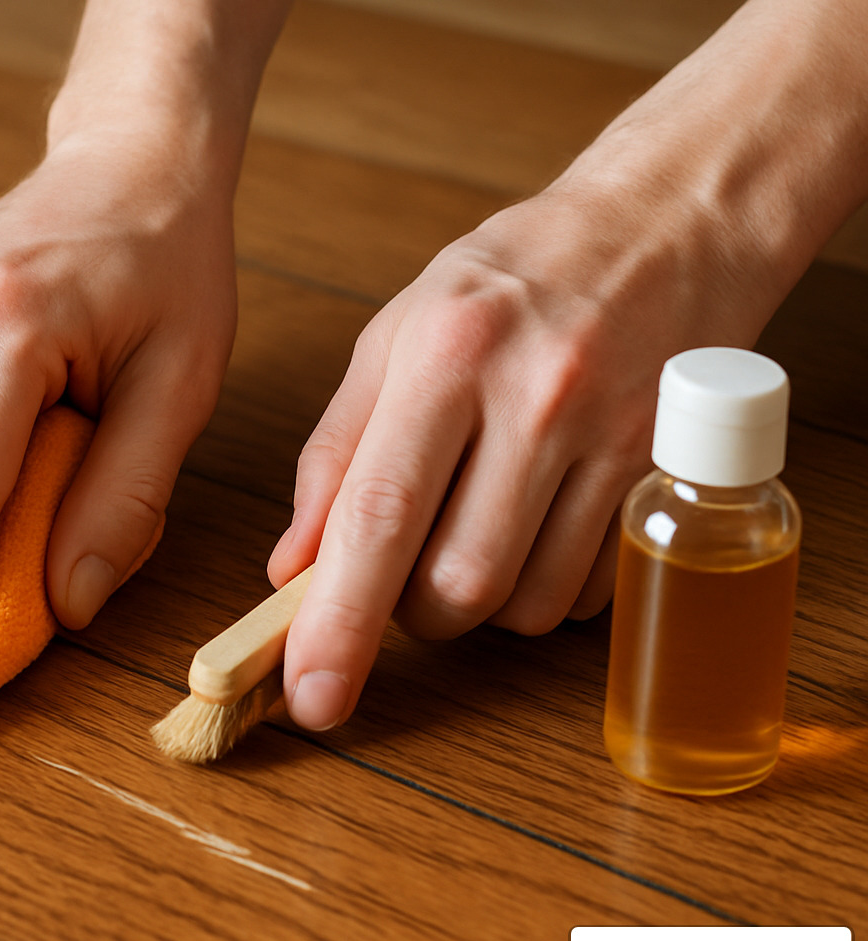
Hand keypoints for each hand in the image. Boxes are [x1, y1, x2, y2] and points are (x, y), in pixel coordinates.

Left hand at [267, 178, 788, 730]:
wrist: (670, 225)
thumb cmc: (512, 280)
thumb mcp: (395, 336)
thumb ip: (335, 453)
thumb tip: (291, 569)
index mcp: (447, 353)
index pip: (379, 515)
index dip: (338, 620)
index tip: (310, 694)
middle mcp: (535, 398)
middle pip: (459, 582)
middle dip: (411, 612)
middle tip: (399, 571)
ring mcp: (613, 438)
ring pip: (527, 604)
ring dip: (479, 604)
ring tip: (472, 530)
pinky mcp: (669, 474)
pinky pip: (589, 593)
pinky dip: (545, 588)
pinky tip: (538, 522)